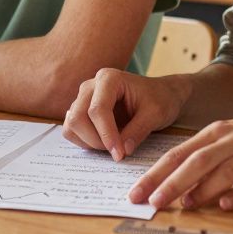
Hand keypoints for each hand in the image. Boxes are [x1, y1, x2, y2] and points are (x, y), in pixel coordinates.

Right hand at [62, 68, 190, 160]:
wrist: (161, 95)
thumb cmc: (160, 99)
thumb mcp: (156, 114)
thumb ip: (138, 131)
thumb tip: (122, 151)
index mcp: (109, 79)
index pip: (97, 110)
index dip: (106, 135)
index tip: (120, 154)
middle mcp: (91, 85)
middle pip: (78, 117)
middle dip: (95, 140)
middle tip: (117, 151)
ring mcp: (83, 98)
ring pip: (72, 125)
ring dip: (89, 142)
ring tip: (112, 146)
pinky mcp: (81, 110)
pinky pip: (71, 130)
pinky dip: (84, 141)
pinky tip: (104, 143)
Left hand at [128, 104, 232, 210]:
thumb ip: (210, 159)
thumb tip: (183, 189)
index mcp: (219, 131)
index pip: (179, 153)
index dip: (156, 172)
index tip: (137, 191)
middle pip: (197, 160)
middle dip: (171, 182)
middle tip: (151, 201)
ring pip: (225, 170)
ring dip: (202, 188)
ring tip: (184, 205)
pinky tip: (227, 205)